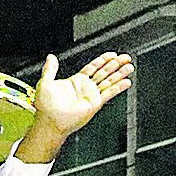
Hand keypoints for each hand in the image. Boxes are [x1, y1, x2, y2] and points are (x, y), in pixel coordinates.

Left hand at [17, 52, 132, 161]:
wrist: (50, 121)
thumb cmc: (46, 107)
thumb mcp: (45, 82)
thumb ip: (50, 69)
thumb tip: (51, 57)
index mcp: (76, 81)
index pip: (93, 67)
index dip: (102, 60)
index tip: (112, 54)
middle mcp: (86, 88)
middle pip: (104, 72)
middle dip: (115, 64)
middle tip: (125, 57)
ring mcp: (91, 96)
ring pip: (109, 81)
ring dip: (120, 74)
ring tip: (129, 66)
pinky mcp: (95, 104)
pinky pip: (109, 93)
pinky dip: (118, 88)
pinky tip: (126, 82)